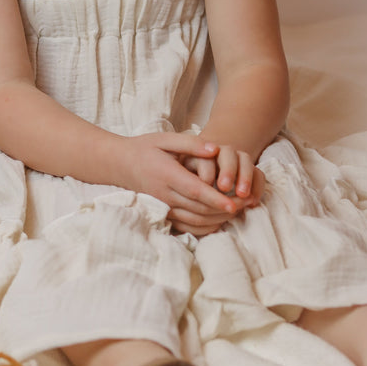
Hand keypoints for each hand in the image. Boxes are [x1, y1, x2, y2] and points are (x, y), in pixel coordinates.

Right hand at [119, 131, 248, 235]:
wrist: (121, 164)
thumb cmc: (145, 148)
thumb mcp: (165, 138)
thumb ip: (191, 144)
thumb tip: (215, 150)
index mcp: (167, 174)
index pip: (195, 191)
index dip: (216, 199)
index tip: (234, 204)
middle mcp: (164, 194)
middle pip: (198, 208)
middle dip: (224, 209)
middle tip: (246, 203)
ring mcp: (163, 206)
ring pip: (194, 220)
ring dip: (217, 218)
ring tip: (237, 210)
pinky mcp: (163, 213)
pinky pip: (186, 226)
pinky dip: (205, 227)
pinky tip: (219, 219)